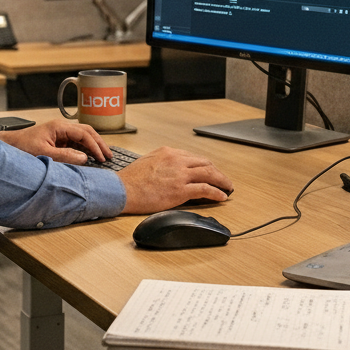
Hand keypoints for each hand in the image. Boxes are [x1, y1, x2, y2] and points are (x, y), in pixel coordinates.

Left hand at [0, 118, 111, 164]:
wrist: (9, 146)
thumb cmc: (22, 147)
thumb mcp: (44, 154)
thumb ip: (65, 156)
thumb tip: (84, 158)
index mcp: (59, 126)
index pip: (84, 134)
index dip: (95, 146)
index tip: (102, 158)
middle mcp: (62, 127)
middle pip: (87, 132)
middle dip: (99, 143)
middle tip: (109, 156)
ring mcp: (60, 133)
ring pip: (83, 136)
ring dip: (93, 146)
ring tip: (103, 157)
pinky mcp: (58, 140)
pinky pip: (76, 142)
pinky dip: (85, 149)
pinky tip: (91, 157)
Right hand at [117, 146, 231, 213]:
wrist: (121, 190)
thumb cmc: (129, 180)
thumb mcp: (147, 162)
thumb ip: (162, 163)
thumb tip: (170, 170)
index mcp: (168, 152)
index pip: (193, 157)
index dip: (204, 165)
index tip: (209, 171)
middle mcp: (176, 160)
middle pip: (205, 163)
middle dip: (216, 171)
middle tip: (223, 179)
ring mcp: (180, 175)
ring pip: (209, 174)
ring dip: (222, 180)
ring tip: (228, 187)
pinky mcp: (180, 190)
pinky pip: (205, 189)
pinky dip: (217, 192)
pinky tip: (222, 196)